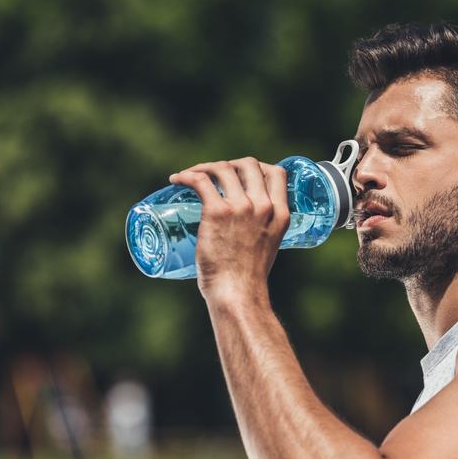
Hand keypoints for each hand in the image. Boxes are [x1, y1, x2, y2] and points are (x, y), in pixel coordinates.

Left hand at [169, 158, 289, 302]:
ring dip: (205, 167)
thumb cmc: (248, 279)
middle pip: (248, 164)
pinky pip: (199, 181)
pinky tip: (177, 179)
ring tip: (191, 176)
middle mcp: (263, 206)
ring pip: (222, 168)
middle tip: (214, 176)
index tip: (243, 173)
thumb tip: (242, 229)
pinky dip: (186, 175)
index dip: (259, 167)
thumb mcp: (268, 247)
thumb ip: (261, 232)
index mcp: (280, 214)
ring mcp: (240, 207)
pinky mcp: (217, 212)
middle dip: (230, 164)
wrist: (238, 294)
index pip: (277, 173)